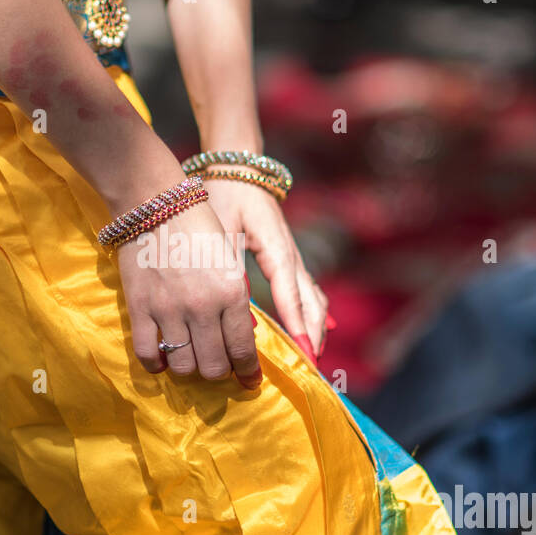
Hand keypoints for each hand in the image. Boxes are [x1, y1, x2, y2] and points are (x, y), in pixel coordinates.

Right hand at [115, 199, 261, 388]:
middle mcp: (202, 307)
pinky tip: (164, 359)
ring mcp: (168, 310)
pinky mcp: (139, 309)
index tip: (250, 380)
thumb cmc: (198, 227)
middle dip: (220, 372)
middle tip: (219, 366)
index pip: (243, 350)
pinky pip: (148, 355)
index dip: (248, 372)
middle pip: (214, 366)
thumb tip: (238, 338)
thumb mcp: (229, 261)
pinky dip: (158, 365)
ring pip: (184, 367)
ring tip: (192, 360)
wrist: (154, 203)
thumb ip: (234, 300)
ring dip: (191, 370)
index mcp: (231, 292)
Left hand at [201, 177, 330, 360]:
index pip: (291, 295)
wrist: (238, 167)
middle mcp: (291, 256)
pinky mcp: (287, 259)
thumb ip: (227, 265)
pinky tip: (312, 332)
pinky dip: (310, 314)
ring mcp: (293, 258)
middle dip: (312, 335)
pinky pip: (305, 292)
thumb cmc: (225, 194)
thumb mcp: (221, 226)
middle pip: (311, 302)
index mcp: (277, 249)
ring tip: (310, 357)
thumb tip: (235, 305)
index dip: (298, 326)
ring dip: (314, 328)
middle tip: (310, 367)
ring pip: (312, 298)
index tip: (303, 353)